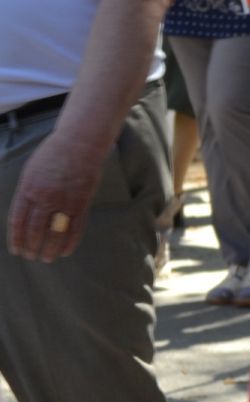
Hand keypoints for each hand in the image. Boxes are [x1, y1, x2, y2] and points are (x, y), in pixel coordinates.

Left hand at [7, 129, 106, 261]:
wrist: (79, 144)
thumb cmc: (53, 156)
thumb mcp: (31, 172)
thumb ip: (27, 194)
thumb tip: (25, 217)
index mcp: (28, 189)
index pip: (18, 221)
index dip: (16, 239)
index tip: (16, 250)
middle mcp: (45, 197)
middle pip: (35, 230)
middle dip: (32, 246)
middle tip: (31, 256)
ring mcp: (65, 200)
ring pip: (55, 232)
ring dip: (50, 249)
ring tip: (47, 258)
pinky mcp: (82, 202)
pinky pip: (76, 228)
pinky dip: (70, 242)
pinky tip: (65, 251)